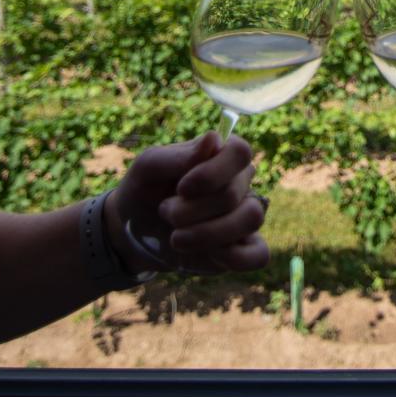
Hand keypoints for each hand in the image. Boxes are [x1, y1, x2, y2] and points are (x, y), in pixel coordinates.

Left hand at [106, 133, 269, 274]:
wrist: (135, 231)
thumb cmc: (145, 189)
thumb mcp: (149, 167)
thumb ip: (180, 155)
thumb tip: (216, 139)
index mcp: (223, 154)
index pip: (240, 152)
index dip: (212, 173)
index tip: (182, 188)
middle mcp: (241, 182)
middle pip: (232, 194)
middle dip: (190, 211)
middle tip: (165, 212)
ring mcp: (245, 215)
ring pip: (250, 219)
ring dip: (206, 234)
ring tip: (177, 238)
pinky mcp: (243, 247)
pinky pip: (260, 254)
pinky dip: (233, 257)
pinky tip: (208, 255)